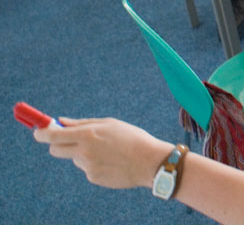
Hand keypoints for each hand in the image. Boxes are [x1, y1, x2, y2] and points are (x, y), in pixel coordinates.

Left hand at [33, 117, 172, 189]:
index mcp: (87, 135)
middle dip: (57, 144)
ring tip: (108, 150)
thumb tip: (61, 122)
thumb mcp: (109, 124)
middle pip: (55, 150)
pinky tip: (112, 161)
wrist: (149, 162)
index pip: (52, 135)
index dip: (41, 133)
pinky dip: (95, 164)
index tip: (38, 131)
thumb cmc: (131, 137)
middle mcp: (83, 152)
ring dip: (83, 153)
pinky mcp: (93, 178)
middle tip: (70, 139)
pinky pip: (87, 168)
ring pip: (75, 158)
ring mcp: (87, 167)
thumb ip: (82, 123)